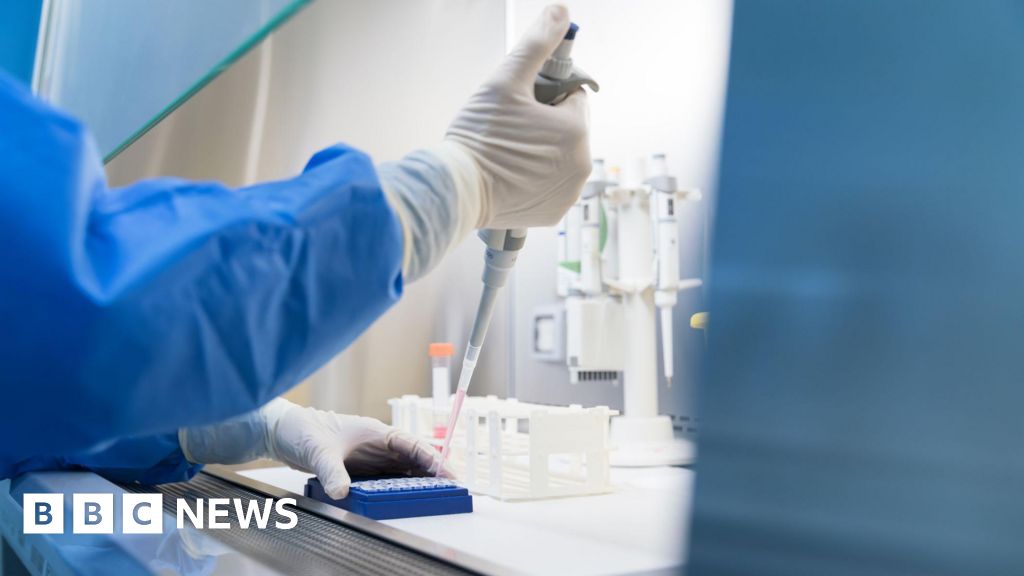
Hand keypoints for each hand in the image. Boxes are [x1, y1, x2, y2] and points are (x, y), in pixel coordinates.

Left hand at [180, 399, 451, 498]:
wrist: (281, 431)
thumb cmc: (301, 429)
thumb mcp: (318, 451)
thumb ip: (332, 472)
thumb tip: (343, 492)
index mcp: (375, 431)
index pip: (411, 445)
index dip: (432, 459)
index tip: (448, 473)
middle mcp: (377, 444)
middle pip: (413, 459)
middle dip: (433, 472)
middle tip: (452, 489)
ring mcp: (370, 457)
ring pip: (402, 470)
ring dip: (419, 481)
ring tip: (437, 496)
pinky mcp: (360, 468)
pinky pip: (386, 479)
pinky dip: (399, 487)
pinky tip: (406, 498)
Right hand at [377, 5, 589, 280]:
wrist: (455, 191)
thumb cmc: (478, 137)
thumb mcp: (506, 80)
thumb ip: (537, 44)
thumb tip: (560, 12)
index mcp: (576, 130)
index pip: (571, 96)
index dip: (546, 95)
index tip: (522, 103)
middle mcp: (581, 164)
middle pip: (567, 128)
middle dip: (545, 124)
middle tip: (511, 129)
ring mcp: (569, 192)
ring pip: (560, 158)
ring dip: (543, 152)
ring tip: (509, 153)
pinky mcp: (554, 213)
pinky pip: (552, 186)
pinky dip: (537, 180)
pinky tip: (512, 176)